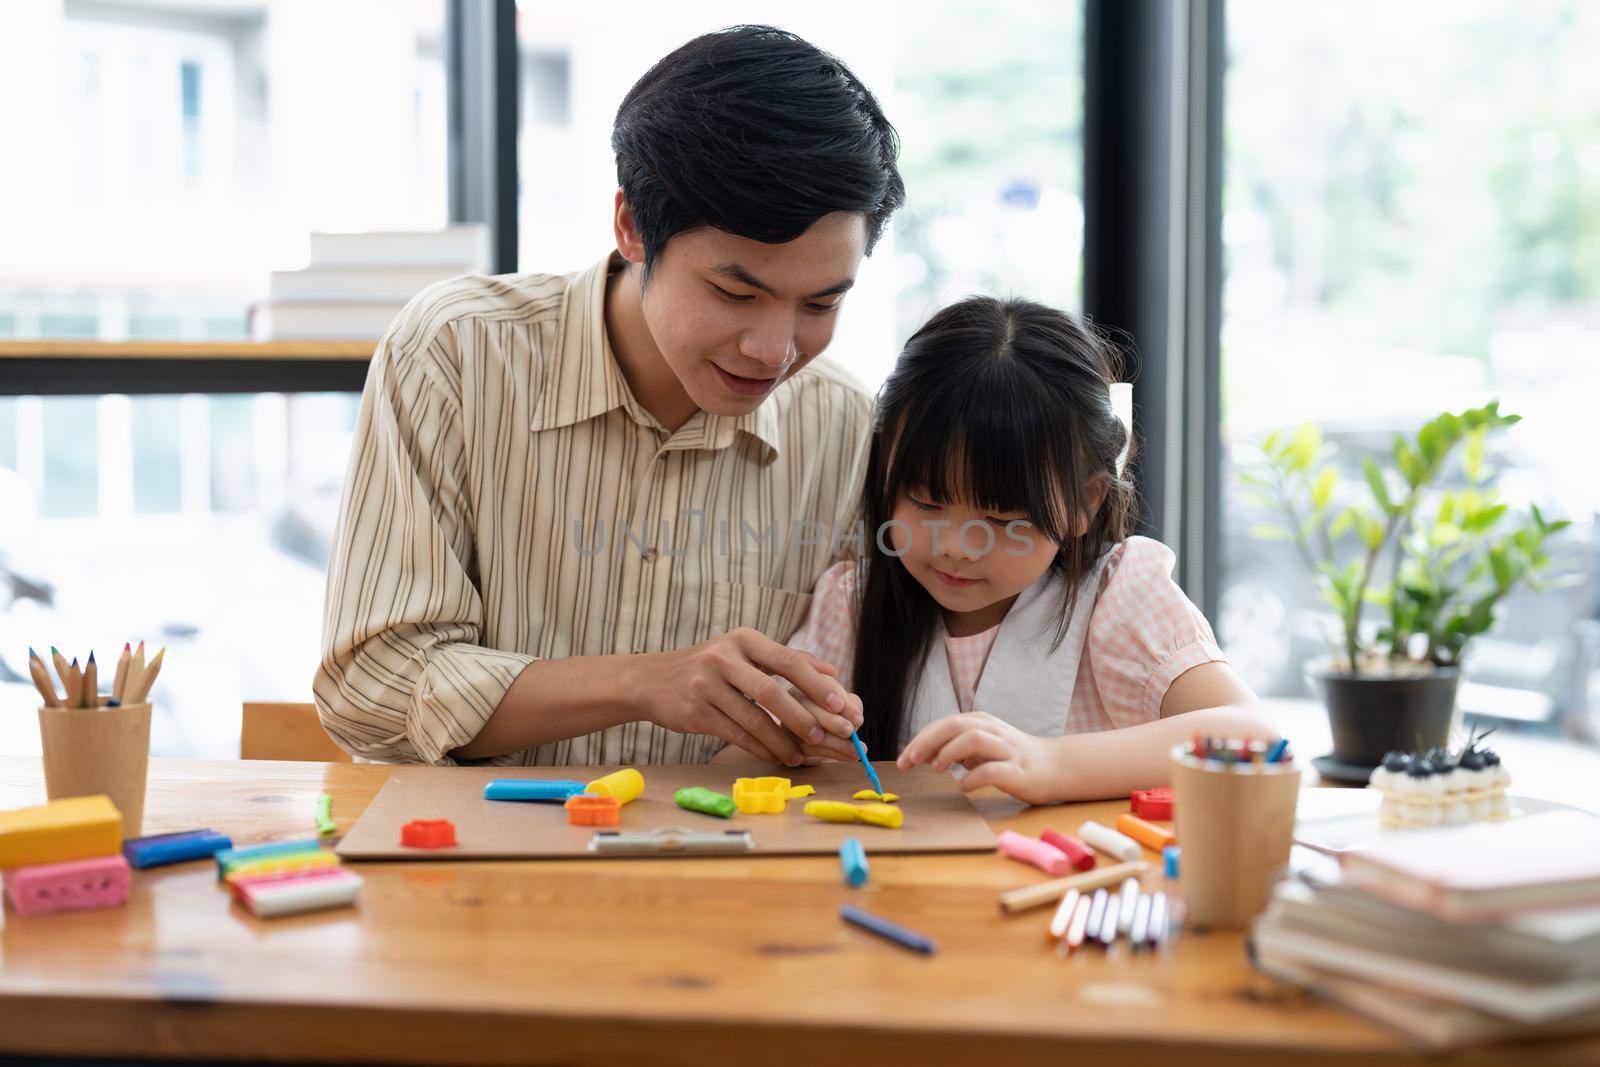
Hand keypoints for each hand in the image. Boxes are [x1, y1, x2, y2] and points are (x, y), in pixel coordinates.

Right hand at [640, 628, 863, 766]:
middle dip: (802, 716)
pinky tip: (778, 757)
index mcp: (743, 639)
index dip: (816, 683)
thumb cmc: (710, 666)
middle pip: (771, 691)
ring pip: (754, 719)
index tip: (841, 703)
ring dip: (783, 741)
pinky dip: (761, 748)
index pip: (787, 659)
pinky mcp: (696, 713)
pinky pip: (737, 735)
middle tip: (825, 735)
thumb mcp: (743, 652)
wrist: (652, 680)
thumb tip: (832, 672)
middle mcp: (723, 658)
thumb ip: (785, 659)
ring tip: (803, 754)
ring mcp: (707, 686)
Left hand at [896, 712, 1059, 805]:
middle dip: (928, 742)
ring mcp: (1006, 749)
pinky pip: (992, 771)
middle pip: (955, 725)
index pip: (943, 724)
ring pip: (974, 739)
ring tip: (937, 769)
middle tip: (911, 761)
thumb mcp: (980, 747)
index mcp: (980, 722)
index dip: (920, 740)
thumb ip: (954, 747)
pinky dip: (973, 778)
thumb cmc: (1010, 758)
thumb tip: (921, 754)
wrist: (1054, 767)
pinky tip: (963, 787)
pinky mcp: (1017, 771)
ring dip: (950, 752)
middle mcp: (992, 730)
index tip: (904, 760)